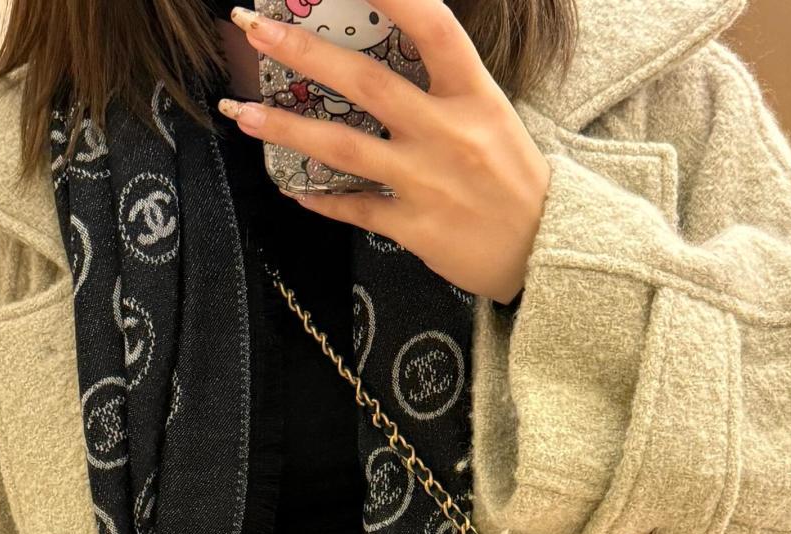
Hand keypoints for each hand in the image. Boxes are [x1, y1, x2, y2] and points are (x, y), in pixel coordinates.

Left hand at [220, 0, 549, 303]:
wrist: (544, 249)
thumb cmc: (516, 181)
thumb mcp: (492, 117)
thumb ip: (444, 87)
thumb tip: (384, 59)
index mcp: (475, 95)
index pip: (433, 27)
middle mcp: (449, 134)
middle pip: (367, 82)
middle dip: (304, 53)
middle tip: (255, 30)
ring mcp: (428, 182)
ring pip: (344, 148)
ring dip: (288, 129)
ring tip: (245, 114)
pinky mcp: (416, 228)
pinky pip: (357, 209)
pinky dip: (321, 199)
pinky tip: (291, 187)